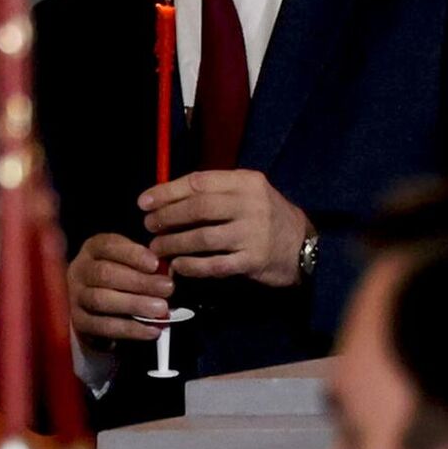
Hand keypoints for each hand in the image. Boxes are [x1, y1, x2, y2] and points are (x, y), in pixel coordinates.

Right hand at [68, 233, 174, 345]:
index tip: (155, 264)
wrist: (103, 312)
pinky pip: (102, 327)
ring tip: (160, 309)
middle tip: (167, 288)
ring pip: (100, 300)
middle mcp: (79, 270)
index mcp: (93, 249)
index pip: (107, 246)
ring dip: (134, 305)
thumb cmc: (124, 280)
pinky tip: (151, 330)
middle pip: (103, 273)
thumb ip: (148, 265)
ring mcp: (76, 297)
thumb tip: (167, 272)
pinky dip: (130, 329)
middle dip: (139, 282)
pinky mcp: (80, 322)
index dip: (132, 254)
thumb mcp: (133, 263)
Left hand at [140, 170, 308, 286]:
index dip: (166, 192)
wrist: (304, 246)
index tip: (144, 202)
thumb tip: (163, 197)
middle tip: (148, 226)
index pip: (199, 182)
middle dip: (166, 217)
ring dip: (173, 243)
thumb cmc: (265, 217)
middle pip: (198, 208)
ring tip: (157, 247)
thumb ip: (213, 192)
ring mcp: (253, 233)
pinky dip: (191, 266)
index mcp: (246, 182)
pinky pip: (214, 265)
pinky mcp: (253, 260)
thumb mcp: (246, 193)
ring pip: (202, 237)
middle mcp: (251, 204)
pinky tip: (178, 266)